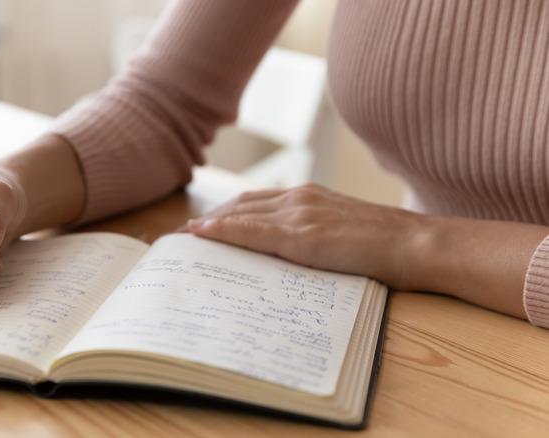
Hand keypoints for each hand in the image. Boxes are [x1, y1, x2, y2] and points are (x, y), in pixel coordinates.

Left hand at [187, 184, 421, 289]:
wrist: (414, 245)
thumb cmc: (380, 245)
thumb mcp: (336, 232)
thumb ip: (306, 234)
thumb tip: (278, 253)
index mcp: (306, 197)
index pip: (251, 202)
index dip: (220, 213)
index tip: (196, 228)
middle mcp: (298, 198)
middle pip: (237, 204)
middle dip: (205, 219)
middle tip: (177, 237)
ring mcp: (300, 213)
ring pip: (239, 214)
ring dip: (206, 225)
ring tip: (179, 240)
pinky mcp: (304, 235)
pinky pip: (254, 231)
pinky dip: (224, 230)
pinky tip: (201, 234)